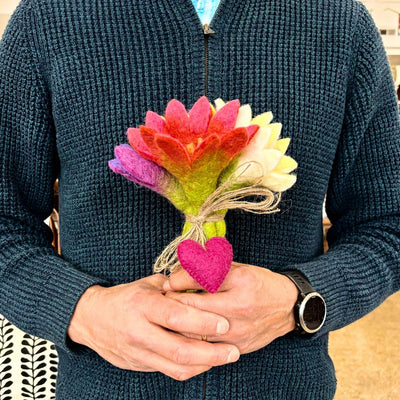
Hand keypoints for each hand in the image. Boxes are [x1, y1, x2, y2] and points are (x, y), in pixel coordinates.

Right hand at [67, 274, 239, 380]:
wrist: (91, 318)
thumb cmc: (125, 297)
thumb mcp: (147, 284)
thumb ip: (174, 286)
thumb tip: (203, 284)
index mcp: (142, 305)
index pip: (176, 316)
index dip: (203, 321)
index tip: (225, 323)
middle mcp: (139, 331)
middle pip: (180, 349)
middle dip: (211, 352)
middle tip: (233, 349)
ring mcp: (137, 352)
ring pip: (176, 366)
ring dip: (205, 364)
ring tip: (226, 357)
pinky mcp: (138, 365)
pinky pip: (168, 371)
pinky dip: (190, 368)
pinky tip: (205, 361)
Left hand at [163, 262, 297, 353]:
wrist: (287, 308)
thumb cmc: (258, 283)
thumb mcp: (236, 268)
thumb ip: (207, 269)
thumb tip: (175, 277)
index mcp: (239, 280)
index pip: (197, 280)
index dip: (176, 282)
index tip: (167, 283)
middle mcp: (239, 307)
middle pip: (192, 308)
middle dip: (172, 304)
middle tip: (164, 301)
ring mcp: (238, 331)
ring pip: (195, 332)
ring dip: (179, 324)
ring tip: (172, 316)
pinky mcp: (237, 347)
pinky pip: (206, 347)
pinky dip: (193, 339)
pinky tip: (186, 332)